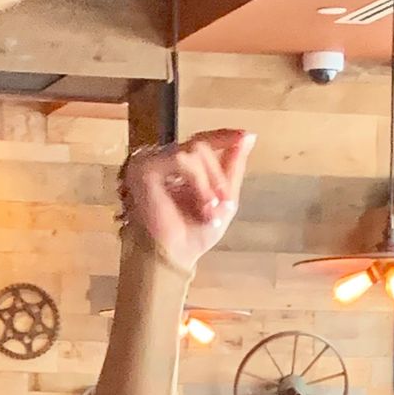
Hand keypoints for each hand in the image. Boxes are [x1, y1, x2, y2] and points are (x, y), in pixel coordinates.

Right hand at [118, 129, 253, 273]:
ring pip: (193, 151)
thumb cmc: (192, 237)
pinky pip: (181, 159)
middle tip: (225, 203)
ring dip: (210, 181)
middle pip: (200, 144)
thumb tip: (248, 136)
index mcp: (177, 166)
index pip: (200, 140)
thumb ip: (233, 167)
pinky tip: (203, 204)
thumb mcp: (223, 200)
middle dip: (219, 175)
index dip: (223, 136)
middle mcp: (162, 159)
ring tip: (211, 209)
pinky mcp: (145, 167)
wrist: (174, 259)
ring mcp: (150, 161)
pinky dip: (198, 181)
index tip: (247, 135)